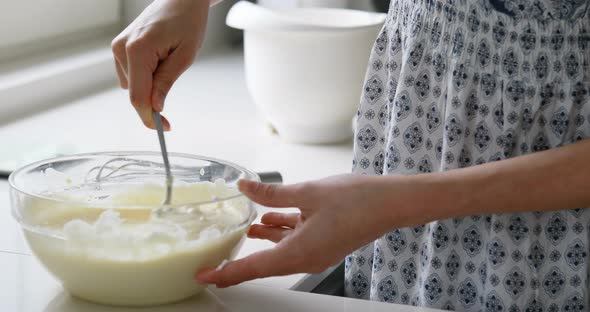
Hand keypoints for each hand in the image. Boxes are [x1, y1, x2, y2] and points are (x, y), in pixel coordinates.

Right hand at [111, 0, 209, 129]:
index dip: (150, 117)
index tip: (164, 128)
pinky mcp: (120, 48)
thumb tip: (156, 107)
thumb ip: (167, 82)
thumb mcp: (185, 55)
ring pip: (133, 86)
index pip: (138, 96)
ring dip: (151, 85)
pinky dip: (145, 77)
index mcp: (138, 50)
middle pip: (135, 93)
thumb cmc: (187, 22)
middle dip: (154, 100)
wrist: (181, 0)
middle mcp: (122, 49)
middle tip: (174, 90)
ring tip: (169, 61)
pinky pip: (131, 75)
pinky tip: (159, 60)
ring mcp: (118, 48)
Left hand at [195, 174, 426, 287]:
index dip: (224, 273)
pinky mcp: (323, 243)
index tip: (203, 276)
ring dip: (260, 240)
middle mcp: (305, 259)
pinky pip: (294, 241)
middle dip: (238, 258)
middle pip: (262, 264)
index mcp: (298, 253)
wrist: (391, 203)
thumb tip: (246, 187)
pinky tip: (269, 218)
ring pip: (278, 250)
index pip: (251, 269)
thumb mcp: (307, 192)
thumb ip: (272, 194)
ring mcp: (315, 252)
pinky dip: (279, 231)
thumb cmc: (357, 201)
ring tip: (240, 227)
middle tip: (214, 253)